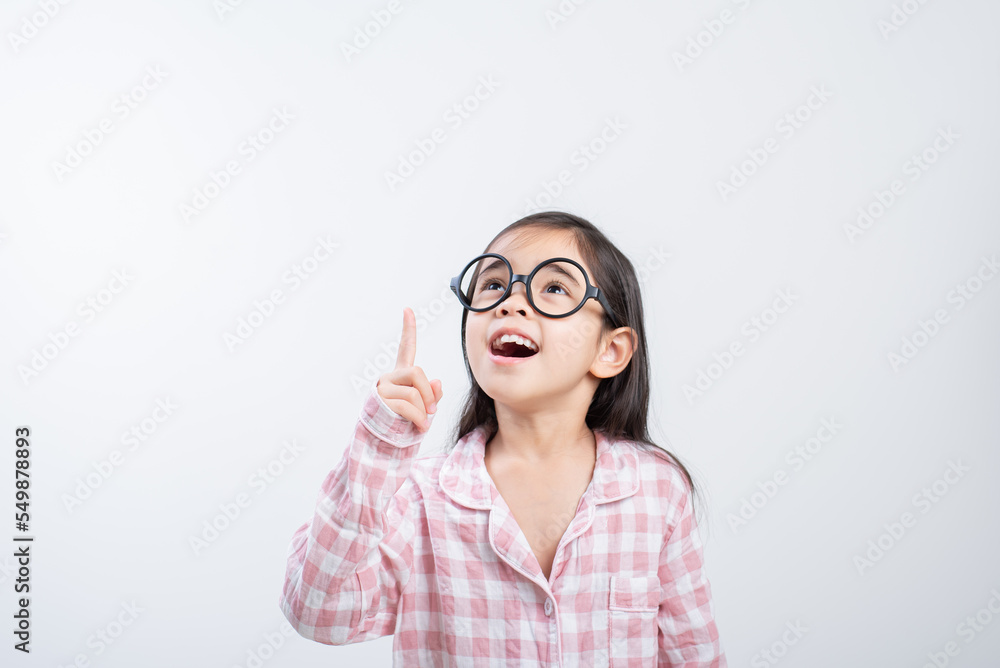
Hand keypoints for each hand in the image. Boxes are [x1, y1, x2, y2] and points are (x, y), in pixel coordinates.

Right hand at [376, 307, 443, 431]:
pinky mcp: (379, 400)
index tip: (407, 309)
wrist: (384, 443)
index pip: (406, 348)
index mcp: (401, 375)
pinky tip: (421, 426)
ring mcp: (382, 388)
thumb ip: (433, 393)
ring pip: (413, 392)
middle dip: (428, 393)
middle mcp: (389, 377)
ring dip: (423, 411)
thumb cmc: (405, 424)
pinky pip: (407, 405)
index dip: (408, 329)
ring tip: (424, 422)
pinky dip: (419, 418)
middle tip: (433, 410)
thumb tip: (437, 381)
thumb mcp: (425, 408)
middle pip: (417, 373)